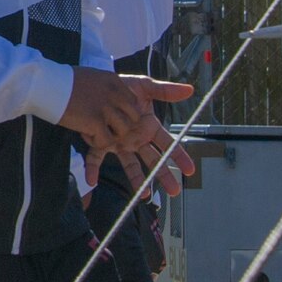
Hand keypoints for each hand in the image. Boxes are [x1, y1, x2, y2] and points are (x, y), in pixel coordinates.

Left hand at [58, 69, 195, 196]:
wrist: (98, 85)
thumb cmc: (122, 87)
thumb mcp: (144, 86)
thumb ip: (165, 91)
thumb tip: (190, 90)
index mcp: (148, 127)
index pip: (168, 144)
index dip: (179, 156)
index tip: (189, 170)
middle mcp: (136, 139)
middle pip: (154, 159)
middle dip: (164, 174)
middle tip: (174, 191)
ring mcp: (119, 143)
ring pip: (130, 165)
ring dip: (137, 180)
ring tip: (144, 196)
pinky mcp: (100, 143)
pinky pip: (95, 158)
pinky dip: (92, 169)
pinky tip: (91, 180)